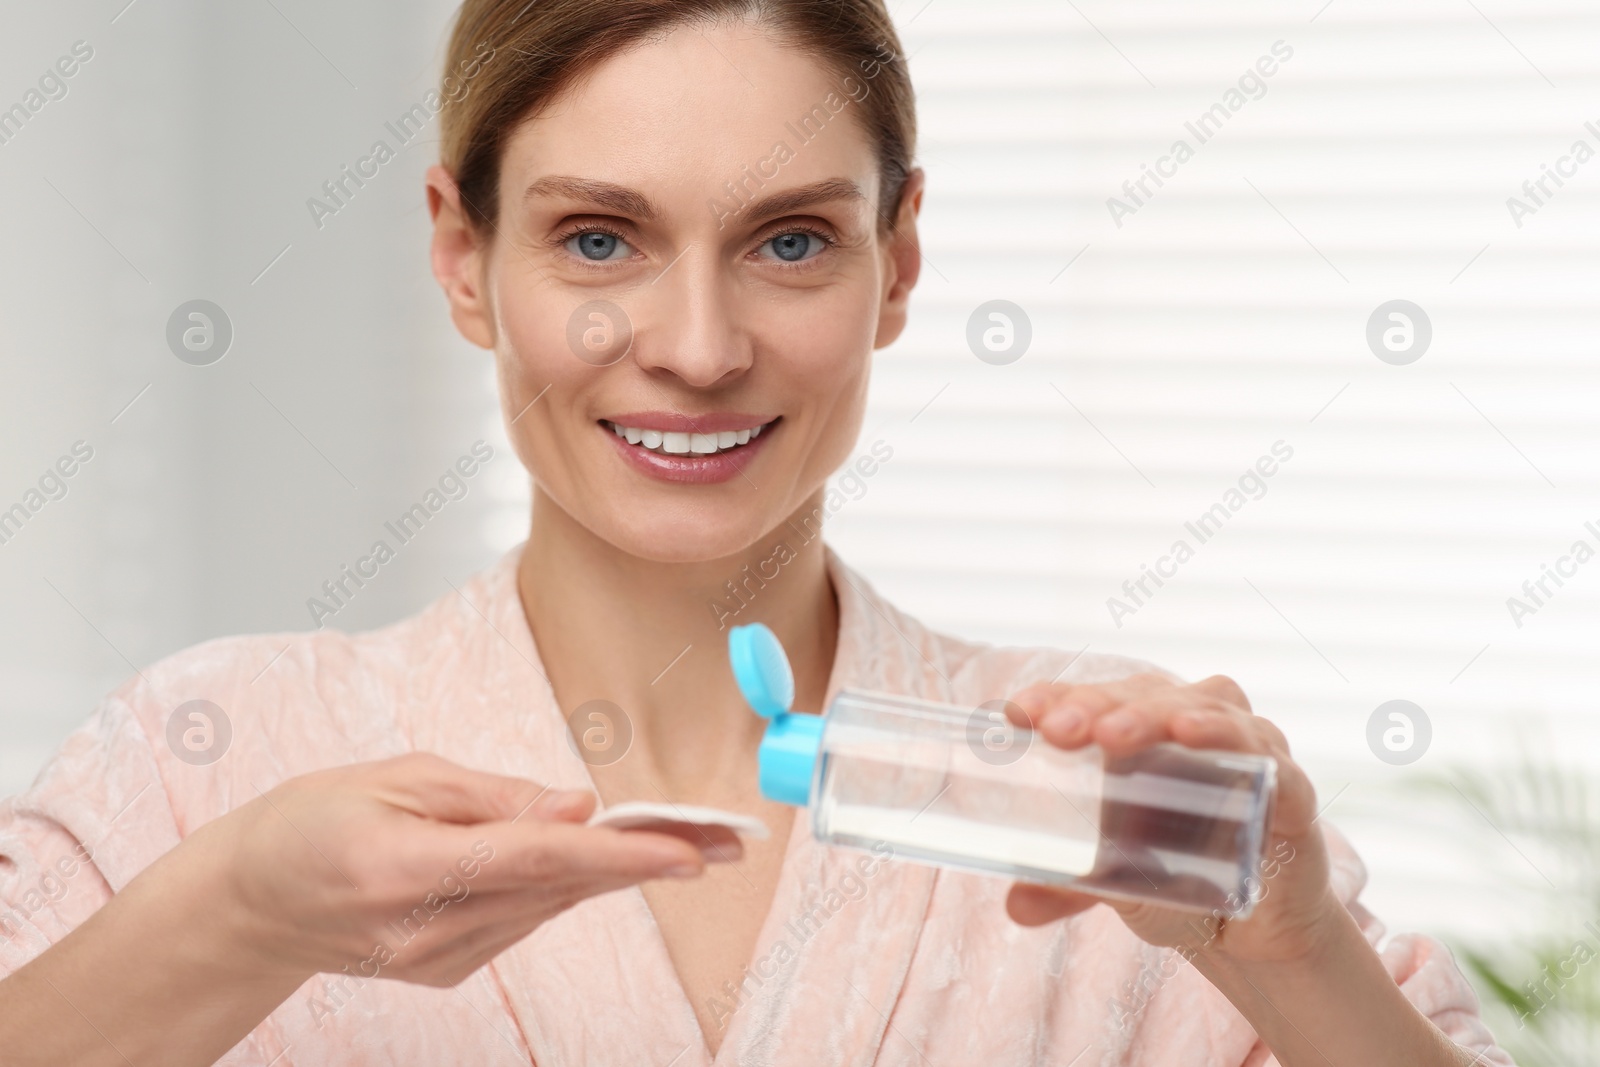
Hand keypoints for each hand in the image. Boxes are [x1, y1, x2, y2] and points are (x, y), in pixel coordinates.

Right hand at [195, 752, 735, 986]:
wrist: (251, 904)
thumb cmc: (312, 821)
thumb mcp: (397, 778)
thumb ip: (494, 797)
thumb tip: (577, 805)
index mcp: (406, 865)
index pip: (536, 858)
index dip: (618, 851)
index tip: (687, 848)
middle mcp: (428, 927)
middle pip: (562, 888)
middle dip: (653, 860)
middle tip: (730, 839)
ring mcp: (438, 960)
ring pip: (552, 906)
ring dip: (621, 871)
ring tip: (691, 840)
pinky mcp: (448, 971)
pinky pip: (526, 920)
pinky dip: (565, 886)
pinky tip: (595, 861)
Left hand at [1001, 674, 1337, 966]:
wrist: (1257, 935)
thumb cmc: (1182, 881)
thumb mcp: (1116, 881)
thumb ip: (1067, 887)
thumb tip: (1016, 907)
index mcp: (1145, 734)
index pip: (1097, 699)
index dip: (1058, 697)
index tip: (1017, 712)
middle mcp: (1196, 727)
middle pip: (1145, 695)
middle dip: (1097, 706)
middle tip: (1058, 729)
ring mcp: (1247, 753)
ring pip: (1202, 709)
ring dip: (1153, 716)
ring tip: (1113, 733)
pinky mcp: (1290, 791)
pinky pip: (1265, 756)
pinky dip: (1230, 740)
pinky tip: (1193, 735)